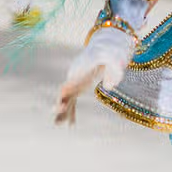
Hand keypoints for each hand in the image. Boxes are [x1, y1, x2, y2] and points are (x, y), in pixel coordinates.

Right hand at [53, 0, 144, 124]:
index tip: (62, 101)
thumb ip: (114, 68)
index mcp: (82, 67)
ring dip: (63, 112)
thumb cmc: (110, 51)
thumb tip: (110, 85)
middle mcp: (75, 75)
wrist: (107, 46)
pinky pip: (73, 101)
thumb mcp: (114, 56)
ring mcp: (76, 81)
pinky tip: (71, 125)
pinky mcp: (80, 87)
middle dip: (60, 102)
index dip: (65, 91)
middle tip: (57, 113)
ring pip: (67, 99)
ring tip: (58, 125)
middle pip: (65, 91)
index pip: (71, 81)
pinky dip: (71, 112)